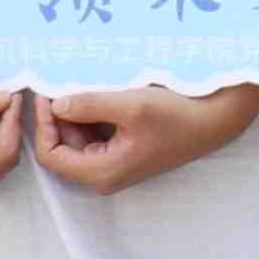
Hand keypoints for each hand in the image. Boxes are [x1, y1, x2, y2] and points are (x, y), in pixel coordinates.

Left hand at [33, 83, 258, 195]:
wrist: (215, 121)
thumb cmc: (177, 115)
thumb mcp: (131, 105)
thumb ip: (88, 105)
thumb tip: (55, 104)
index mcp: (101, 172)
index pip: (50, 155)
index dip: (42, 125)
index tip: (47, 95)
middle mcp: (104, 175)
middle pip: (62, 147)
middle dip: (58, 116)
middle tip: (60, 83)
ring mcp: (114, 165)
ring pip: (76, 139)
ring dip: (74, 113)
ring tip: (79, 84)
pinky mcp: (123, 153)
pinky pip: (94, 136)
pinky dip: (89, 115)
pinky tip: (97, 93)